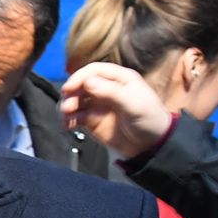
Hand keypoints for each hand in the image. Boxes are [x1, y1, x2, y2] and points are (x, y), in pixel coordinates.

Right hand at [59, 63, 176, 160]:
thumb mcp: (135, 104)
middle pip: (81, 85)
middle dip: (71, 94)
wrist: (151, 146)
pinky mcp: (92, 120)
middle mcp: (106, 89)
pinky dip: (68, 119)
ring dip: (67, 107)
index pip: (94, 71)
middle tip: (68, 107)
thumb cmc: (149, 120)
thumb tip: (88, 83)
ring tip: (67, 117)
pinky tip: (68, 125)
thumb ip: (112, 92)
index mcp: (120, 79)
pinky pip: (75, 116)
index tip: (69, 88)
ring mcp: (98, 105)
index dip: (79, 77)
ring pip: (76, 100)